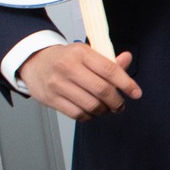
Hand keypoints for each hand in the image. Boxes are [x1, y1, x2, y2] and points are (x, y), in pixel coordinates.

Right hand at [18, 43, 140, 120]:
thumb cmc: (65, 58)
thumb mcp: (85, 53)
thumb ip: (107, 60)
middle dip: (117, 101)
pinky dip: (89, 116)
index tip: (136, 93)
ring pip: (91, 104)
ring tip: (106, 109)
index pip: (109, 69)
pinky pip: (77, 114)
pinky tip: (91, 111)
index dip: (126, 83)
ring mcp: (57, 84)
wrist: (33, 61)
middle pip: (102, 90)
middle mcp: (68, 67)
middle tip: (120, 105)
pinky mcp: (50, 98)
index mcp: (80, 53)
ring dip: (104, 111)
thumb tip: (127, 59)